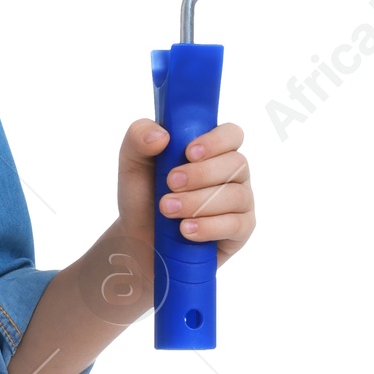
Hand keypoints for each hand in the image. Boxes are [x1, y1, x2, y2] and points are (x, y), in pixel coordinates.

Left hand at [121, 116, 254, 267]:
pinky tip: (186, 230)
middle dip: (201, 175)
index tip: (189, 153)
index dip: (216, 141)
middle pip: (237, 164)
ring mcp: (240, 202)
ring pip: (236, 195)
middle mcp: (232, 173)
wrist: (138, 239)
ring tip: (168, 210)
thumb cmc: (143, 197)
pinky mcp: (240, 230)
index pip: (232, 134)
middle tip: (170, 184)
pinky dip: (209, 227)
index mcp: (213, 150)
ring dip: (198, 202)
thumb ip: (138, 136)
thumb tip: (161, 135)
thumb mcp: (132, 162)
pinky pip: (237, 225)